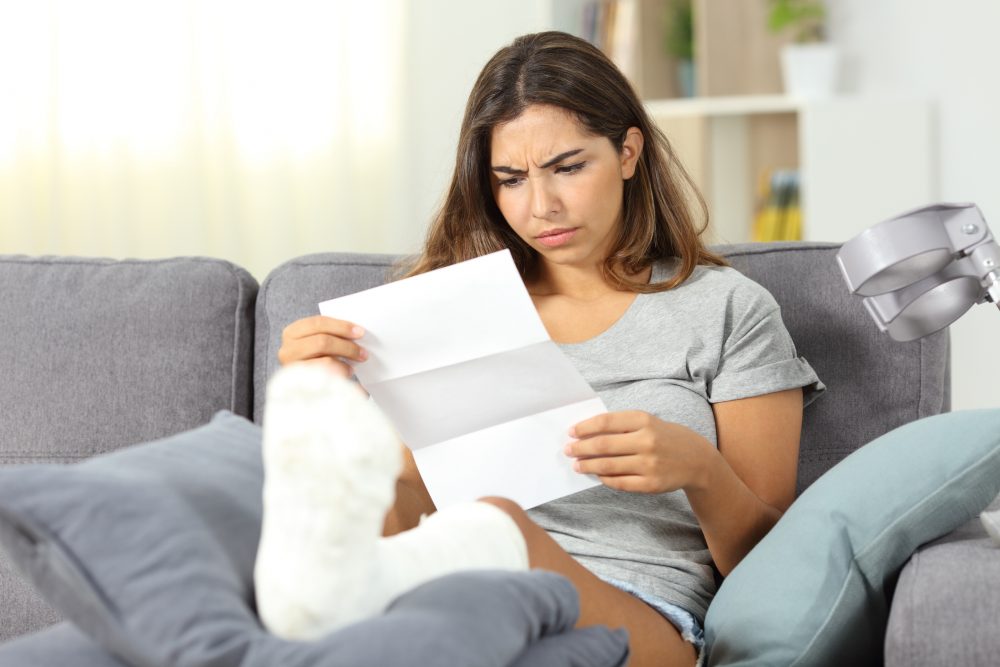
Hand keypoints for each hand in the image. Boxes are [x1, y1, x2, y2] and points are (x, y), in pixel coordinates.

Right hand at [277, 315, 367, 376]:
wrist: (304, 389)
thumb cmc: (316, 358)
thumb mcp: (319, 342)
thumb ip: (332, 334)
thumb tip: (356, 332)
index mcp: (292, 332)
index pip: (318, 323)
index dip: (341, 326)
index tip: (360, 332)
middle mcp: (287, 350)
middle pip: (322, 341)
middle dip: (346, 346)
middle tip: (363, 352)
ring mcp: (291, 368)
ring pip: (325, 360)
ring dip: (345, 359)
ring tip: (357, 362)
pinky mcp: (299, 384)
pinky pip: (326, 375)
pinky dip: (340, 371)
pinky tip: (348, 372)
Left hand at [566, 411, 714, 493]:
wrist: (696, 460)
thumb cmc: (664, 437)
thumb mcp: (647, 422)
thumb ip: (621, 426)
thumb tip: (587, 434)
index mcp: (644, 420)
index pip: (605, 422)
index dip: (584, 428)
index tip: (571, 432)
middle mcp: (646, 441)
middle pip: (603, 445)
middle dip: (581, 448)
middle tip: (568, 450)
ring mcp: (649, 464)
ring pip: (608, 466)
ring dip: (588, 466)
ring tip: (577, 465)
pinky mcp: (651, 484)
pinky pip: (619, 483)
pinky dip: (605, 479)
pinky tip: (597, 475)